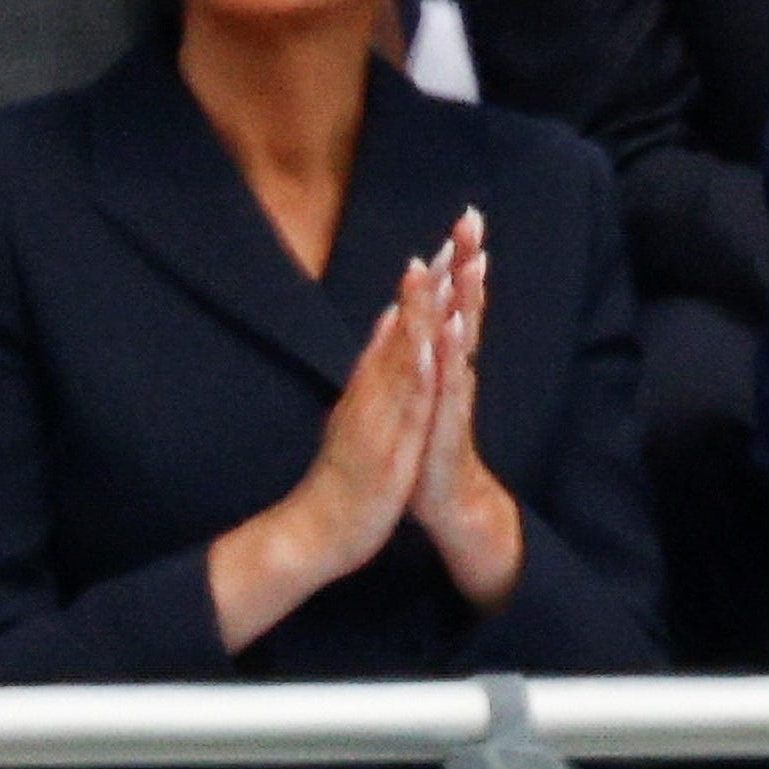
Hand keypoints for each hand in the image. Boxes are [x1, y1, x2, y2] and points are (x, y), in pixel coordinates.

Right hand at [207, 251, 445, 652]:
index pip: (404, 325)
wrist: (313, 530)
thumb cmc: (343, 474)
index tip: (451, 243)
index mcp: (372, 386)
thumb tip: (388, 319)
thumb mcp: (361, 410)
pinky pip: (403, 410)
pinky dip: (415, 376)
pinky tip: (429, 349)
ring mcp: (376, 417)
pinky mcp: (383, 447)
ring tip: (438, 272)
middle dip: (431, 282)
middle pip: (406, 328)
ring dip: (422, 313)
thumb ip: (374, 363)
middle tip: (455, 237)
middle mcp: (373, 392)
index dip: (428, 284)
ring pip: (403, 357)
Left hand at [408, 208, 522, 609]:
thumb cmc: (430, 446)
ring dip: (467, 301)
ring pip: (463, 339)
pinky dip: (452, 356)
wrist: (446, 504)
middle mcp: (456, 371)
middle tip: (474, 219)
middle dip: (469, 262)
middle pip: (465, 306)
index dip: (459, 260)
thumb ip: (429, 352)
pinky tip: (454, 329)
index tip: (464, 217)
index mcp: (446, 361)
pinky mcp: (446, 423)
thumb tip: (428, 316)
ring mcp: (454, 396)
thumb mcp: (425, 392)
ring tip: (473, 263)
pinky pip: (450, 385)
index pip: (455, 300)